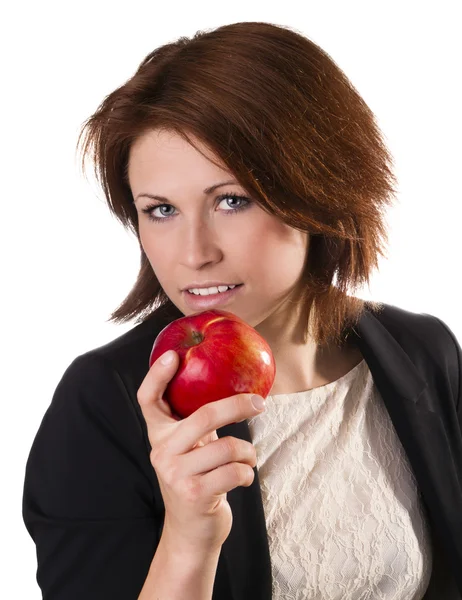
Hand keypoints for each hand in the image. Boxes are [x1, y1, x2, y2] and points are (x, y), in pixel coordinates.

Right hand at [137, 350, 265, 553]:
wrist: (191, 531)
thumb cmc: (198, 479)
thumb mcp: (191, 448)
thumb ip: (196, 422)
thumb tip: (232, 386)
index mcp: (159, 435)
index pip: (148, 399)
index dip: (157, 375)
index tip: (175, 354)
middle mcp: (162, 452)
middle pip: (205, 416)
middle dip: (239, 406)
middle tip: (260, 403)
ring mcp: (175, 474)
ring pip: (227, 447)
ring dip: (248, 453)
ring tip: (248, 459)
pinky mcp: (194, 494)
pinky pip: (235, 471)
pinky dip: (248, 473)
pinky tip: (243, 477)